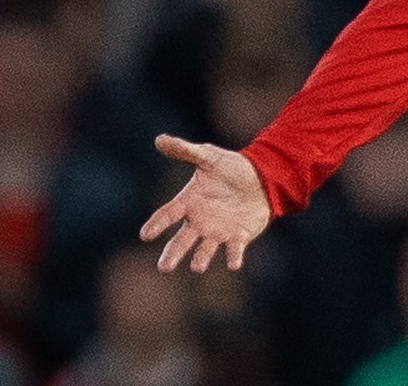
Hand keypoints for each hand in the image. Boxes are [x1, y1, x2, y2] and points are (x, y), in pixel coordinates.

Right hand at [140, 134, 271, 272]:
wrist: (262, 177)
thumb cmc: (231, 167)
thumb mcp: (208, 156)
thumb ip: (185, 151)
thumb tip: (159, 139)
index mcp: (189, 202)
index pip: (168, 214)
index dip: (157, 224)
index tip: (145, 234)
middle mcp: (199, 221)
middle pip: (182, 240)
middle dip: (173, 254)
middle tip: (164, 268)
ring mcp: (218, 231)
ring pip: (205, 249)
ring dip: (201, 259)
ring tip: (196, 267)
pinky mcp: (238, 236)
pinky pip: (234, 249)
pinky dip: (233, 256)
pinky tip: (233, 265)